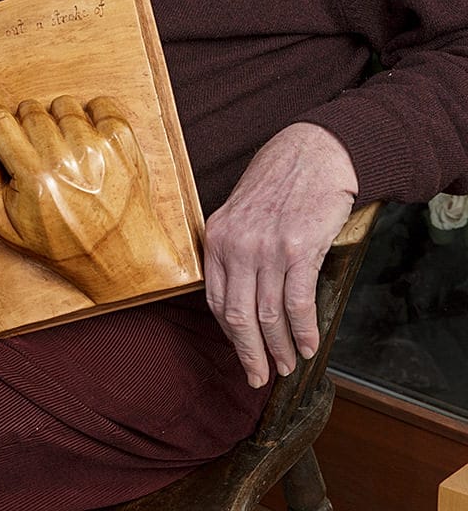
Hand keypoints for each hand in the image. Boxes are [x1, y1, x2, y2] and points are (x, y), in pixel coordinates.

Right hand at [0, 75, 188, 302]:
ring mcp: (96, 146)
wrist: (121, 255)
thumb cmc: (63, 243)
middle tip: (36, 153)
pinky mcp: (122, 141)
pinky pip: (99, 103)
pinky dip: (92, 115)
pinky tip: (89, 142)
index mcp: (33, 178)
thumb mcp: (8, 227)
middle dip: (25, 124)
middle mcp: (65, 158)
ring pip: (62, 104)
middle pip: (29, 109)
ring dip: (58, 122)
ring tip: (65, 152)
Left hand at [203, 122, 357, 388]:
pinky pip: (298, 303)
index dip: (230, 336)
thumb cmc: (279, 182)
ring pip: (268, 315)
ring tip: (288, 366)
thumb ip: (235, 250)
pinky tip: (308, 346)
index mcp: (217, 237)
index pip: (216, 300)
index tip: (242, 355)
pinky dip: (302, 331)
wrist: (314, 152)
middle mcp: (237, 245)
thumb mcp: (241, 212)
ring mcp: (267, 248)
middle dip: (250, 354)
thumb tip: (242, 299)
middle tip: (260, 377)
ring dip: (279, 348)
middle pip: (238, 316)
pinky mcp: (299, 249)